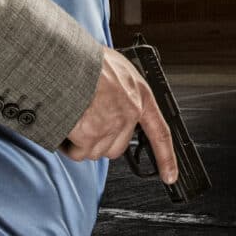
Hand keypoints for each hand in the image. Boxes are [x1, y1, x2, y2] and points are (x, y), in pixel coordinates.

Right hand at [61, 47, 178, 183]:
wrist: (66, 59)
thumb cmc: (86, 59)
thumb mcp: (116, 68)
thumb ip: (122, 91)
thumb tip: (114, 102)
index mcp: (140, 95)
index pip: (160, 132)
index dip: (166, 157)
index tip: (170, 176)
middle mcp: (129, 113)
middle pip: (117, 148)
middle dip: (100, 141)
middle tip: (86, 122)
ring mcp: (110, 125)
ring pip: (95, 152)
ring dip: (81, 142)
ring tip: (73, 117)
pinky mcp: (90, 134)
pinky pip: (77, 152)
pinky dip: (68, 144)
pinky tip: (65, 125)